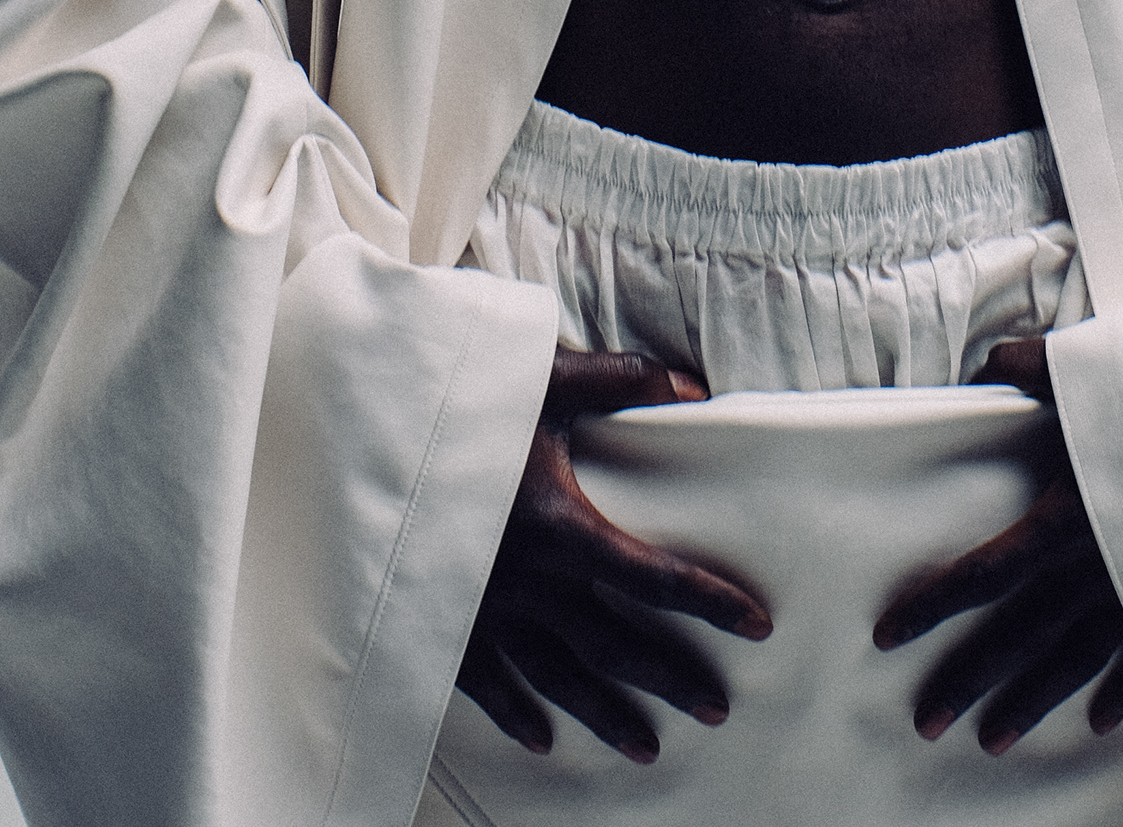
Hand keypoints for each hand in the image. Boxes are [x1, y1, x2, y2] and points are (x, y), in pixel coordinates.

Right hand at [457, 349, 772, 763]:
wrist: (366, 431)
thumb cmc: (459, 397)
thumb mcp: (544, 376)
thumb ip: (621, 379)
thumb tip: (696, 386)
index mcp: (560, 523)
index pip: (654, 575)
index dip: (710, 602)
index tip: (756, 625)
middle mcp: (528, 580)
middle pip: (616, 642)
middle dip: (671, 677)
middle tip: (716, 708)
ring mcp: (482, 610)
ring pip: (558, 676)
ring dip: (606, 713)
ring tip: (649, 746)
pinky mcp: (440, 623)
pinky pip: (484, 684)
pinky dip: (515, 713)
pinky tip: (543, 738)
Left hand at [871, 337, 1122, 754]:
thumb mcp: (1095, 369)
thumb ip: (1035, 366)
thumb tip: (990, 362)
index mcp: (1065, 517)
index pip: (985, 572)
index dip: (933, 605)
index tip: (887, 637)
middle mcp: (1097, 569)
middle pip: (1021, 633)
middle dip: (970, 678)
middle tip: (925, 722)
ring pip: (1076, 661)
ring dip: (1032, 702)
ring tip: (990, 739)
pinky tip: (1098, 722)